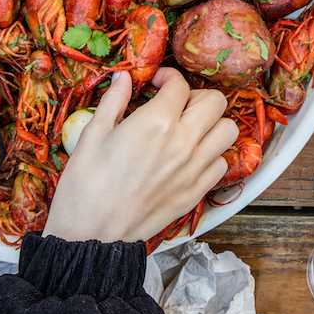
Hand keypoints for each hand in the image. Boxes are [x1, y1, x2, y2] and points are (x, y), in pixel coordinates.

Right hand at [44, 68, 236, 243]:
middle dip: (196, 95)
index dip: (168, 77)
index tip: (157, 82)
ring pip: (228, 131)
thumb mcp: (92, 135)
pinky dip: (212, 154)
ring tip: (190, 127)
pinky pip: (221, 164)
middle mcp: (183, 143)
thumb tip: (123, 78)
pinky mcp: (196, 192)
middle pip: (215, 102)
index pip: (179, 84)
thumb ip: (113, 101)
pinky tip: (190, 156)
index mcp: (156, 123)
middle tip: (176, 103)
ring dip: (212, 123)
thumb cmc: (85, 187)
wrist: (91, 236)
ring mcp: (194, 169)